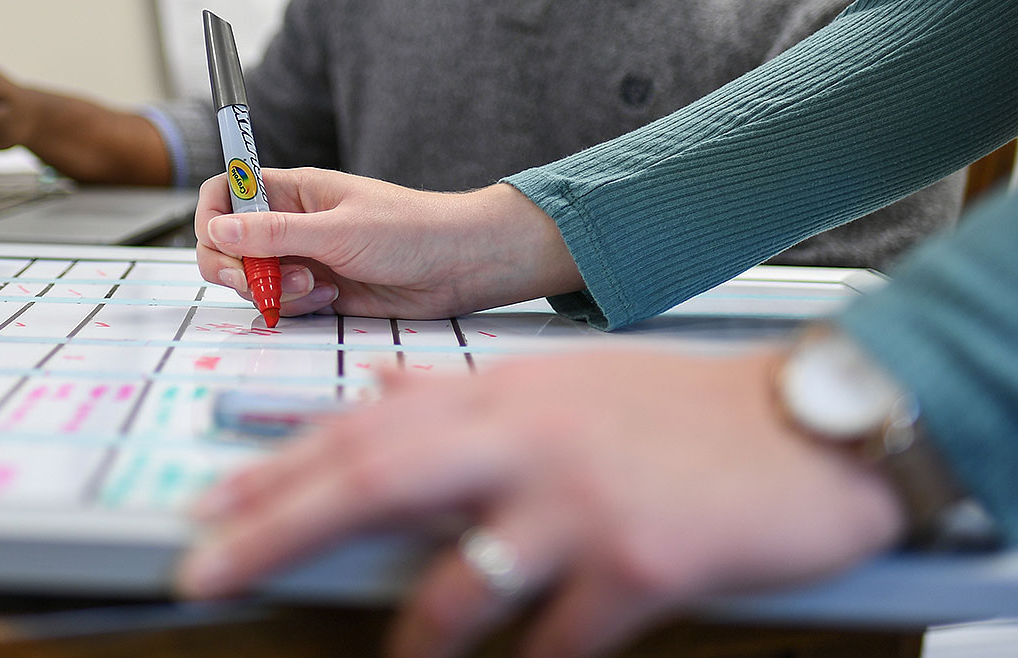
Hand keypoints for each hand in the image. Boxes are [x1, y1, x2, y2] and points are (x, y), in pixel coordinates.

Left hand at [177, 346, 905, 657]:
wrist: (816, 419)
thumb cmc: (688, 409)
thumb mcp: (567, 385)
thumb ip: (468, 394)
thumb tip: (385, 389)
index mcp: (504, 391)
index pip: (364, 426)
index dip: (281, 471)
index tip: (216, 506)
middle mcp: (526, 437)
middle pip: (372, 481)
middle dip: (275, 529)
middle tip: (202, 570)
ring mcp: (581, 501)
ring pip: (457, 582)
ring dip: (409, 637)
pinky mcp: (641, 564)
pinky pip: (557, 641)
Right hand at [196, 168, 583, 319]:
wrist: (460, 266)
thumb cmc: (411, 229)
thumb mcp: (338, 229)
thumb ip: (274, 234)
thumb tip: (217, 228)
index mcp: (292, 190)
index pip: (227, 191)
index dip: (213, 214)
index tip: (221, 239)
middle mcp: (290, 222)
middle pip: (227, 244)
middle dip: (235, 267)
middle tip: (258, 281)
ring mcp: (302, 258)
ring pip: (252, 280)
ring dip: (273, 291)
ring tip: (318, 289)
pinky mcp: (318, 292)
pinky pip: (282, 305)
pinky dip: (296, 308)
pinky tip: (330, 300)